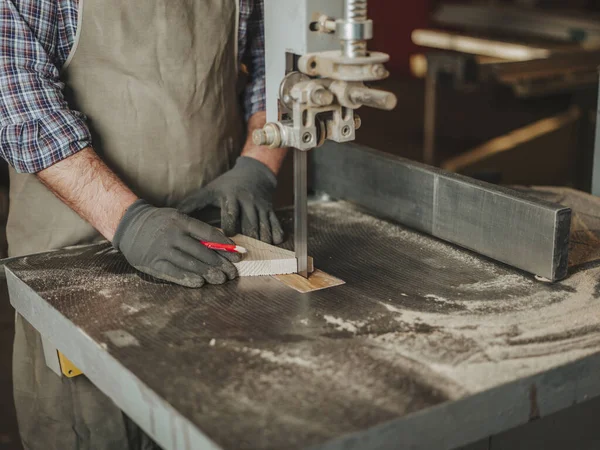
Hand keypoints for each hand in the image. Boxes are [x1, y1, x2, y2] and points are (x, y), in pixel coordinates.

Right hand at [112, 200, 240, 287]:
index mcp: (181, 221)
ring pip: (190, 264)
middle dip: (220, 263)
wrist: (129, 225)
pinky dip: (188, 279)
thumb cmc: (160, 223)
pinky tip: (200, 283)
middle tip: (232, 272)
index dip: (225, 246)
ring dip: (208, 273)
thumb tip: (224, 246)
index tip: (238, 255)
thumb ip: (197, 231)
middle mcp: (172, 234)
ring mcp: (161, 249)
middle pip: (202, 252)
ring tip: (222, 279)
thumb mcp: (178, 219)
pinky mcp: (152, 262)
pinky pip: (173, 273)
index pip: (208, 234)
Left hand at [178, 156, 283, 243]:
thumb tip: (173, 215)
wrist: (254, 173)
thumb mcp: (209, 190)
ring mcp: (261, 207)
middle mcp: (248, 202)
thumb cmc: (227, 185)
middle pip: (249, 224)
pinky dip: (276, 235)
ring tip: (255, 251)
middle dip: (247, 239)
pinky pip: (276, 224)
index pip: (231, 214)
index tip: (226, 238)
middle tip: (240, 253)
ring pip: (264, 226)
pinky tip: (273, 244)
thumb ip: (192, 204)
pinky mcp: (271, 210)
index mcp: (231, 198)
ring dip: (261, 240)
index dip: (229, 227)